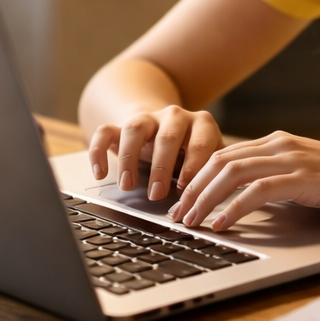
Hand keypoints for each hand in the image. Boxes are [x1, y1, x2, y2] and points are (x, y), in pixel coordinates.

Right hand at [86, 106, 222, 200]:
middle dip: (162, 167)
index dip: (194, 167)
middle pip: (167, 137)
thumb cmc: (192, 154)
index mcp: (202, 123)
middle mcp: (174, 115)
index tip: (187, 191)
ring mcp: (147, 118)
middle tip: (157, 195)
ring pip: (134, 129)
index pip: (200, 143)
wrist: (165, 130)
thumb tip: (219, 204)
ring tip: (127, 186)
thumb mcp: (208, 160)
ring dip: (130, 159)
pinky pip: (105, 132)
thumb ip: (213, 175)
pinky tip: (100, 173)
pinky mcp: (121, 125)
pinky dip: (99, 152)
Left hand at [168, 131, 319, 230]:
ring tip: (189, 223)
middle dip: (192, 189)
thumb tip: (250, 202)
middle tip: (176, 215)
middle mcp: (282, 144)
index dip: (198, 177)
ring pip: (230, 173)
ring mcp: (293, 158)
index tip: (183, 200)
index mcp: (282, 142)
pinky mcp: (304, 178)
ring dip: (204, 199)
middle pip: (219, 161)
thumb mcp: (313, 179)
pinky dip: (232, 208)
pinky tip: (220, 225)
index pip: (225, 155)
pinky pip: (256, 191)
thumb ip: (283, 182)